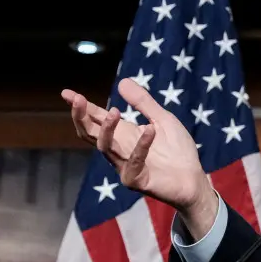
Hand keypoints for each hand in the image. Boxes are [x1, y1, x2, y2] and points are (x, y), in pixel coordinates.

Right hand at [63, 78, 217, 232]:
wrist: (194, 180)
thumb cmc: (178, 151)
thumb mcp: (163, 120)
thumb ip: (143, 103)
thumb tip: (122, 82)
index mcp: (123, 135)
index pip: (96, 120)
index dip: (82, 107)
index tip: (66, 93)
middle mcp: (119, 150)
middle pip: (90, 134)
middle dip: (81, 117)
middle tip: (78, 99)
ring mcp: (125, 166)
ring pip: (105, 147)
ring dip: (107, 129)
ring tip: (114, 111)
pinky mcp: (136, 180)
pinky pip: (134, 162)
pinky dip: (142, 145)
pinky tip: (150, 130)